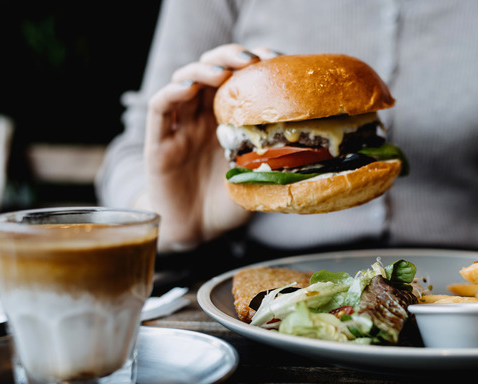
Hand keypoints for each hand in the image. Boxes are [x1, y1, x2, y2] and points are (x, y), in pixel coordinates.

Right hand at [141, 45, 280, 249]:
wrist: (197, 233)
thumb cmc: (228, 204)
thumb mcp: (260, 179)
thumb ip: (278, 163)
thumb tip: (320, 154)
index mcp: (229, 121)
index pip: (238, 79)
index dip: (254, 64)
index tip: (275, 58)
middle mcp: (203, 117)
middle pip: (211, 71)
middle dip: (230, 57)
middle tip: (250, 58)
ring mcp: (180, 127)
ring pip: (184, 81)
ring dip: (203, 70)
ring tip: (222, 71)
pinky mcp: (158, 142)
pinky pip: (160, 108)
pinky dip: (172, 92)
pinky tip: (188, 88)